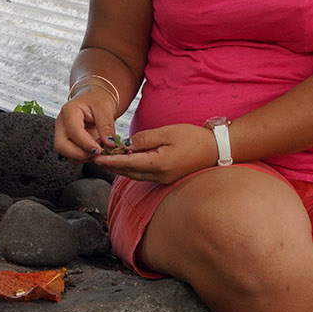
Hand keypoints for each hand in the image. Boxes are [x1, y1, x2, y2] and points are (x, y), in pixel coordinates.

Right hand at [53, 90, 119, 160]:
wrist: (96, 99)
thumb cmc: (98, 100)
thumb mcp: (105, 109)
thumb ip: (107, 126)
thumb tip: (109, 143)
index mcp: (69, 111)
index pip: (73, 131)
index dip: (85, 143)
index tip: (98, 150)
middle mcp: (62, 123)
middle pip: (61, 145)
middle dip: (79, 154)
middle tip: (97, 154)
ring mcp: (63, 134)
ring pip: (66, 153)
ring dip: (83, 156)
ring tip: (99, 150)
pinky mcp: (69, 142)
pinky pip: (73, 155)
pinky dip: (84, 157)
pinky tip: (95, 151)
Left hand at [91, 122, 222, 184]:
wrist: (216, 149)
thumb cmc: (193, 138)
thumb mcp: (168, 133)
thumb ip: (145, 139)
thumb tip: (127, 144)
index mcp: (158, 164)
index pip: (128, 163)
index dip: (110, 160)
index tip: (96, 157)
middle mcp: (159, 175)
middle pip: (128, 172)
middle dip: (112, 166)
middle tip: (96, 157)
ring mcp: (163, 179)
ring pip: (135, 175)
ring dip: (121, 168)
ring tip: (107, 159)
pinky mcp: (167, 177)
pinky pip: (144, 175)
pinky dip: (132, 168)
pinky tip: (127, 161)